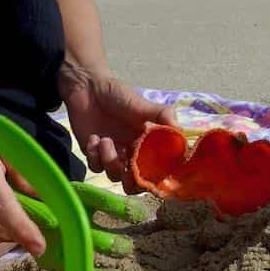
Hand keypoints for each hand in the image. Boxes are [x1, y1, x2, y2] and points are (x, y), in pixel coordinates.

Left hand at [59, 64, 177, 192]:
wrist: (88, 88)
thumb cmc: (119, 95)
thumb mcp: (143, 104)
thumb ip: (163, 115)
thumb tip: (181, 132)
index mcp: (147, 144)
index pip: (155, 169)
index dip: (153, 176)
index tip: (150, 173)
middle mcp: (131, 153)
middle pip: (134, 182)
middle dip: (130, 182)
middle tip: (126, 170)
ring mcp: (112, 155)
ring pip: (113, 176)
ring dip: (109, 161)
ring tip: (104, 140)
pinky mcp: (93, 153)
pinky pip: (95, 167)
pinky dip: (94, 155)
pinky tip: (93, 137)